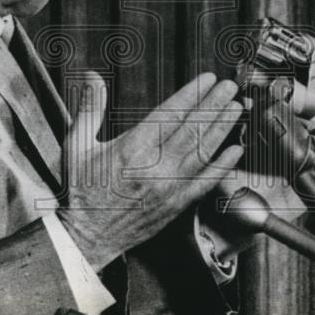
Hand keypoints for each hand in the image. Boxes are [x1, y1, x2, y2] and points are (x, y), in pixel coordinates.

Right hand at [57, 71, 243, 270]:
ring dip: (222, 129)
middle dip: (213, 105)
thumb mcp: (78, 145)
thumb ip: (90, 108)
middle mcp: (153, 168)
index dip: (191, 94)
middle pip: (191, 130)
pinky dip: (223, 166)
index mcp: (131, 149)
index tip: (206, 80)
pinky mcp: (176, 205)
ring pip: (202, 152)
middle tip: (229, 87)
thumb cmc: (83, 191)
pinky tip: (236, 151)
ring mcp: (168, 188)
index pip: (169, 114)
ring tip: (236, 109)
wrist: (87, 237)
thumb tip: (93, 78)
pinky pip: (205, 183)